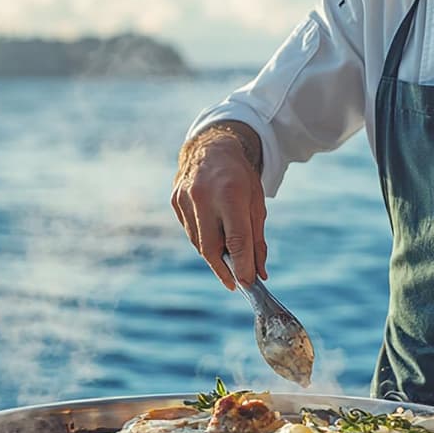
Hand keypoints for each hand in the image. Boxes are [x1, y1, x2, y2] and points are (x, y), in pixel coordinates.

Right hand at [171, 124, 267, 289]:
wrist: (212, 148)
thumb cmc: (240, 178)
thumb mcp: (256, 204)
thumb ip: (257, 239)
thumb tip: (259, 272)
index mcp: (230, 193)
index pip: (236, 239)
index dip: (242, 266)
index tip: (248, 284)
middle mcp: (203, 196)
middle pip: (212, 247)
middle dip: (224, 270)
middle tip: (235, 283)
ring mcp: (185, 198)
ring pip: (199, 243)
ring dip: (214, 256)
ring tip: (228, 260)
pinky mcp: (175, 201)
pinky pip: (190, 232)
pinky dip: (203, 240)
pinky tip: (213, 236)